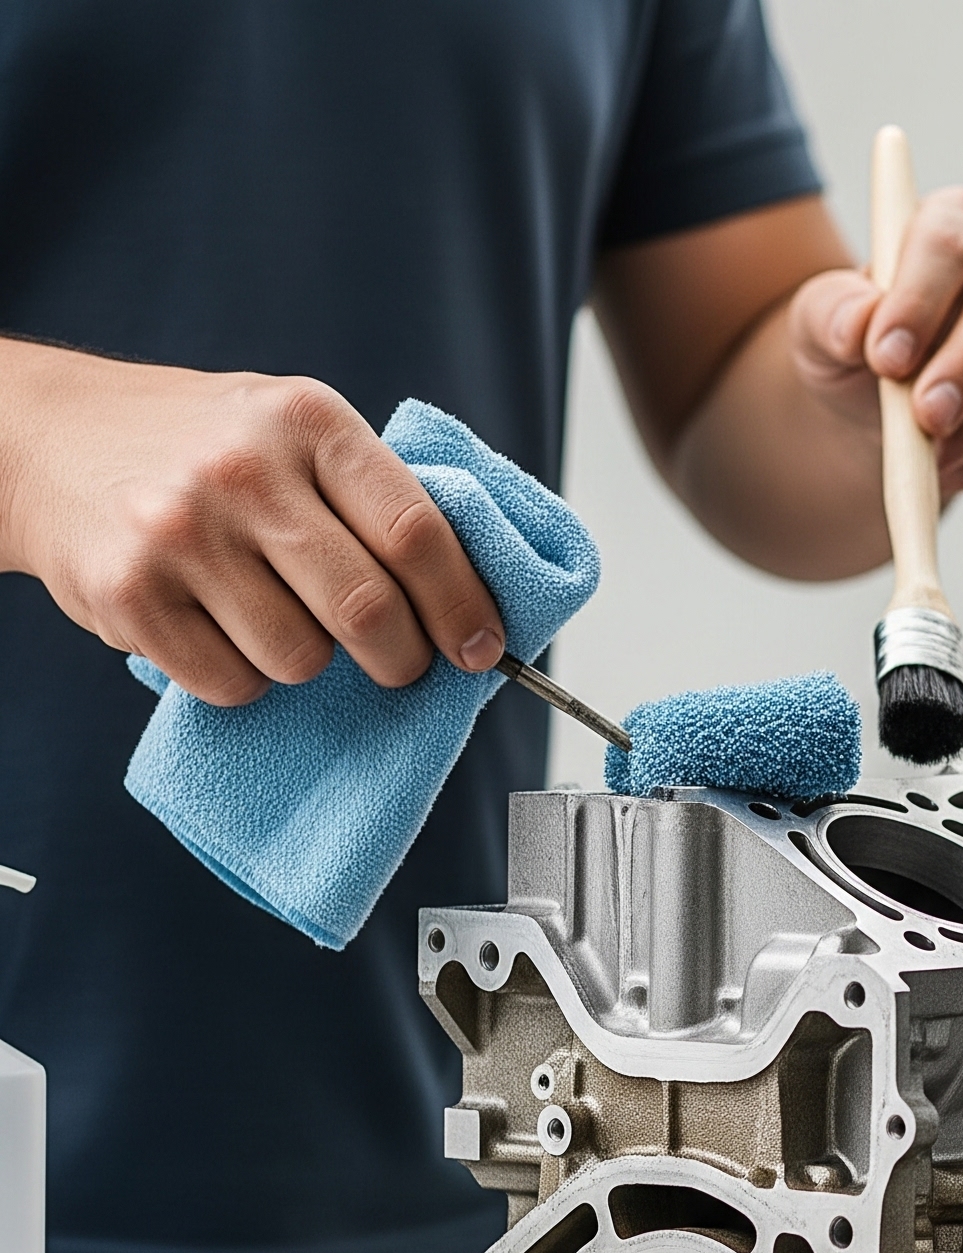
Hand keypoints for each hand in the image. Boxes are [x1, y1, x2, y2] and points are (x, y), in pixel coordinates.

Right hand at [0, 342, 503, 705]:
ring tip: (274, 616)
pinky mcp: (130, 593)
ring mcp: (180, 531)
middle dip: (402, 660)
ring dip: (307, 663)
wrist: (43, 436)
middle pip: (370, 613)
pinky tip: (216, 627)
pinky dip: (242, 677)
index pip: (418, 534)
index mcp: (308, 420)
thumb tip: (473, 605)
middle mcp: (244, 469)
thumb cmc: (199, 446)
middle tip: (398, 663)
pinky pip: (234, 684)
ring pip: (302, 660)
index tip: (482, 650)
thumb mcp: (292, 432)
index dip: (463, 608)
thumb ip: (374, 499)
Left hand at [787, 187, 962, 490]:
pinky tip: (959, 469)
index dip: (919, 301)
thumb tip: (858, 326)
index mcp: (957, 220)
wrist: (889, 404)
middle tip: (924, 421)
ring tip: (930, 458)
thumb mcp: (820, 328)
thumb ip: (831, 316)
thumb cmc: (859, 350)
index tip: (885, 359)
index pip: (949, 244)